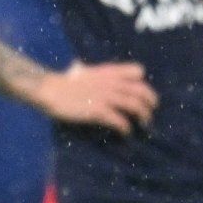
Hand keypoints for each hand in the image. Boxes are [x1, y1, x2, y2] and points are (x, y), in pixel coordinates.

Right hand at [34, 62, 158, 134]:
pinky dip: (126, 128)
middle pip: (141, 90)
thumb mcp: (85, 71)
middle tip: (151, 112)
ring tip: (144, 124)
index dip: (144, 82)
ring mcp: (106, 96)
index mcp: (109, 72)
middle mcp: (111, 82)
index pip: (137, 71)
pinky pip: (119, 120)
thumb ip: (95, 73)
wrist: (51, 90)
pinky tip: (126, 133)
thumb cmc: (65, 82)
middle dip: (151, 102)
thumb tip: (87, 70)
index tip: (144, 94)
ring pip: (135, 105)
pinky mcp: (99, 110)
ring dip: (143, 116)